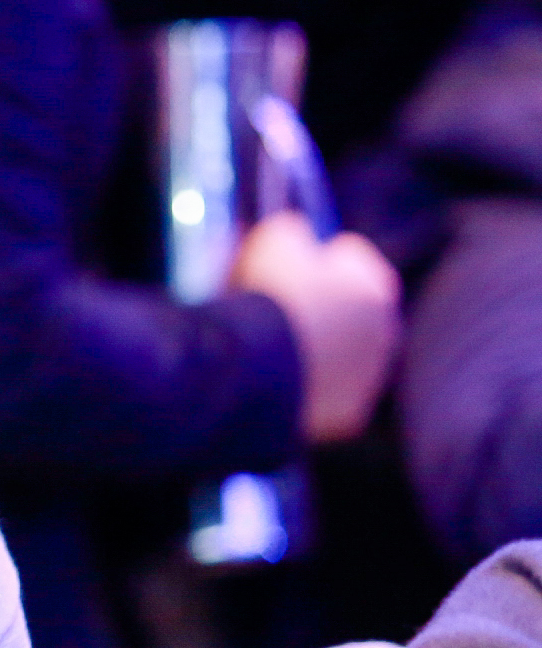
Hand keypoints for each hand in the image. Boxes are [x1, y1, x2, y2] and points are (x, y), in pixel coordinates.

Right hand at [230, 212, 401, 445]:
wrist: (261, 369)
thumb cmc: (271, 296)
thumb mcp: (274, 240)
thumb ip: (292, 231)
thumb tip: (295, 235)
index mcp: (374, 285)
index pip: (350, 257)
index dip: (315, 257)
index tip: (286, 264)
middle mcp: (385, 331)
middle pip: (351, 310)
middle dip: (323, 308)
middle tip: (278, 311)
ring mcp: (370, 377)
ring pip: (341, 356)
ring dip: (317, 350)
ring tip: (273, 352)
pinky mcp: (349, 416)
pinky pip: (326, 395)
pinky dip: (306, 388)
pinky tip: (276, 383)